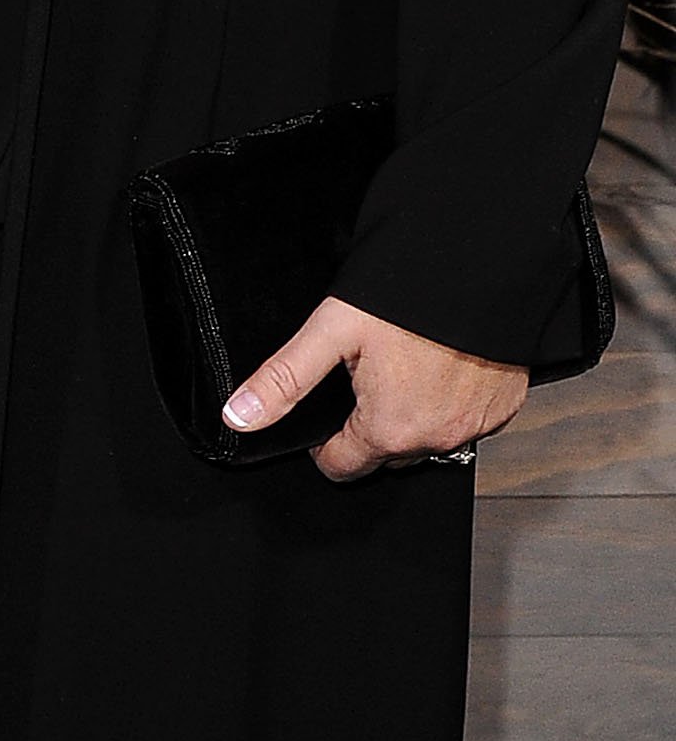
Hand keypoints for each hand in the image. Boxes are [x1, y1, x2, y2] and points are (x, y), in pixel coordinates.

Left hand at [223, 295, 529, 481]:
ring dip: (409, 417)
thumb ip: (284, 379)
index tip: (322, 420)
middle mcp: (436, 439)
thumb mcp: (330, 332)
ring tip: (398, 369)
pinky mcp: (501, 411)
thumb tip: (239, 416)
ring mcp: (474, 428)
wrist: (478, 274)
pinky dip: (447, 404)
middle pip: (385, 455)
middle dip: (367, 428)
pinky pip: (464, 421)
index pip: (344, 467)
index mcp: (389, 430)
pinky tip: (436, 368)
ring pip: (426, 440)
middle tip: (362, 378)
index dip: (323, 445)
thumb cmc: (406, 300)